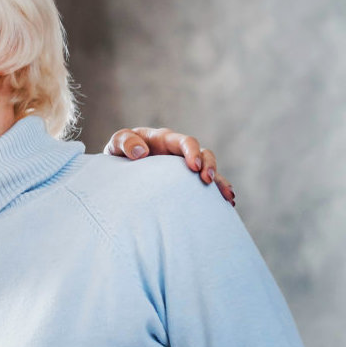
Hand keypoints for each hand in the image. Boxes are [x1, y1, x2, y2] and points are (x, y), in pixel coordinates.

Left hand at [105, 127, 236, 205]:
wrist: (118, 171)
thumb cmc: (118, 153)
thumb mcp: (117, 144)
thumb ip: (125, 142)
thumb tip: (141, 152)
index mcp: (164, 140)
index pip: (185, 142)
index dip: (192, 152)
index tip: (194, 167)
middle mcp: (178, 153)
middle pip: (204, 154)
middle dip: (209, 166)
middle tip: (207, 180)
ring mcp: (183, 168)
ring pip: (209, 171)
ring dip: (220, 182)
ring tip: (228, 198)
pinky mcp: (184, 183)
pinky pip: (204, 187)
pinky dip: (217, 194)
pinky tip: (227, 206)